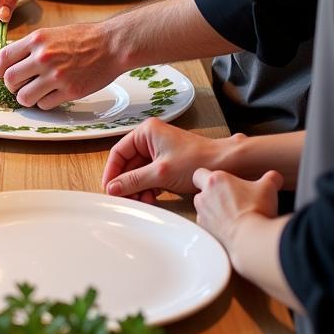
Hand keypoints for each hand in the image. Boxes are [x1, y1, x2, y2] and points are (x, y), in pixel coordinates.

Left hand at [0, 21, 124, 109]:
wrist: (111, 45)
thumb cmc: (84, 37)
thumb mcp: (52, 33)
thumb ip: (33, 46)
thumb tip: (13, 60)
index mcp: (37, 40)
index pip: (4, 57)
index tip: (1, 73)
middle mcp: (43, 57)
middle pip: (9, 79)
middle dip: (11, 85)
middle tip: (18, 86)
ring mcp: (55, 76)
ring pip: (24, 97)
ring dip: (26, 98)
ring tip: (34, 93)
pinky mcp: (69, 91)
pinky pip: (44, 105)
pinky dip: (44, 103)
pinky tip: (52, 95)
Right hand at [103, 118, 223, 202]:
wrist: (224, 164)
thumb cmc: (196, 160)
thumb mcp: (160, 173)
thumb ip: (134, 180)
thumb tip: (113, 187)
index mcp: (146, 132)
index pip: (119, 152)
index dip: (112, 172)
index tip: (109, 188)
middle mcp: (151, 139)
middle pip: (129, 163)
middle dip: (127, 182)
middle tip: (124, 199)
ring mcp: (160, 150)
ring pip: (139, 171)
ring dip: (137, 187)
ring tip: (140, 201)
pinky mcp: (167, 162)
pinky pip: (150, 175)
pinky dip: (148, 187)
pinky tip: (149, 198)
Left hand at [192, 168, 282, 251]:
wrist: (250, 238)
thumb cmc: (256, 210)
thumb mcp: (268, 188)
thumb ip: (271, 178)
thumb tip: (275, 177)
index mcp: (215, 180)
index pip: (199, 173)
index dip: (207, 177)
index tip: (220, 183)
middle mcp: (204, 196)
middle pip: (201, 191)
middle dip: (212, 194)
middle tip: (230, 200)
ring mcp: (202, 214)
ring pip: (202, 208)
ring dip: (212, 210)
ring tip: (231, 215)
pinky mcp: (205, 230)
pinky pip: (206, 225)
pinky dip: (214, 226)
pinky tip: (229, 228)